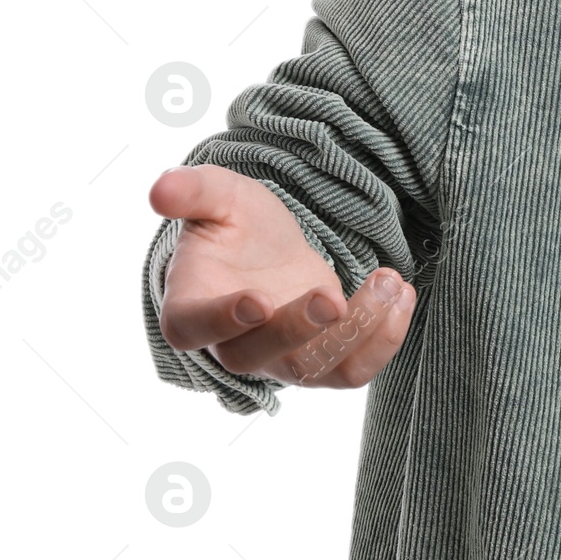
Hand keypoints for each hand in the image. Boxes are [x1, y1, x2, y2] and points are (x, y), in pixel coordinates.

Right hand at [150, 164, 415, 388]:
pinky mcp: (321, 358)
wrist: (268, 251)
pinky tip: (401, 293)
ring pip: (315, 370)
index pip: (195, 328)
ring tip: (388, 283)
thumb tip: (159, 188)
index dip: (223, 320)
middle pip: (258, 357)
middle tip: (331, 297)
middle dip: (298, 330)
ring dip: (357, 333)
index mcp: (191, 307)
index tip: (258, 300)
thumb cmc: (236, 226)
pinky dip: (383, 341)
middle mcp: (232, 344)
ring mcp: (279, 358)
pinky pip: (352, 371)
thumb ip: (194, 192)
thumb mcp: (219, 197)